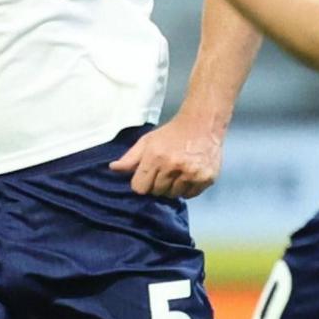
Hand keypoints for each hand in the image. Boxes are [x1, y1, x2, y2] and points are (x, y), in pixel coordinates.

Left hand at [111, 113, 225, 197]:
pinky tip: (188, 176)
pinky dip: (187, 189)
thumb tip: (113, 168)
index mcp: (155, 157)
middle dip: (158, 184)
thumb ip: (131, 157)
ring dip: (173, 187)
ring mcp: (191, 174)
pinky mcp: (206, 179)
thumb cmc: (172, 133)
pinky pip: (189, 195)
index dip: (142, 182)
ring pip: (173, 195)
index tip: (148, 175)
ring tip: (177, 173)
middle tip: (165, 172)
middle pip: (156, 192)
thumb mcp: (148, 141)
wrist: (203, 123)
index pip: (140, 187)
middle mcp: (173, 167)